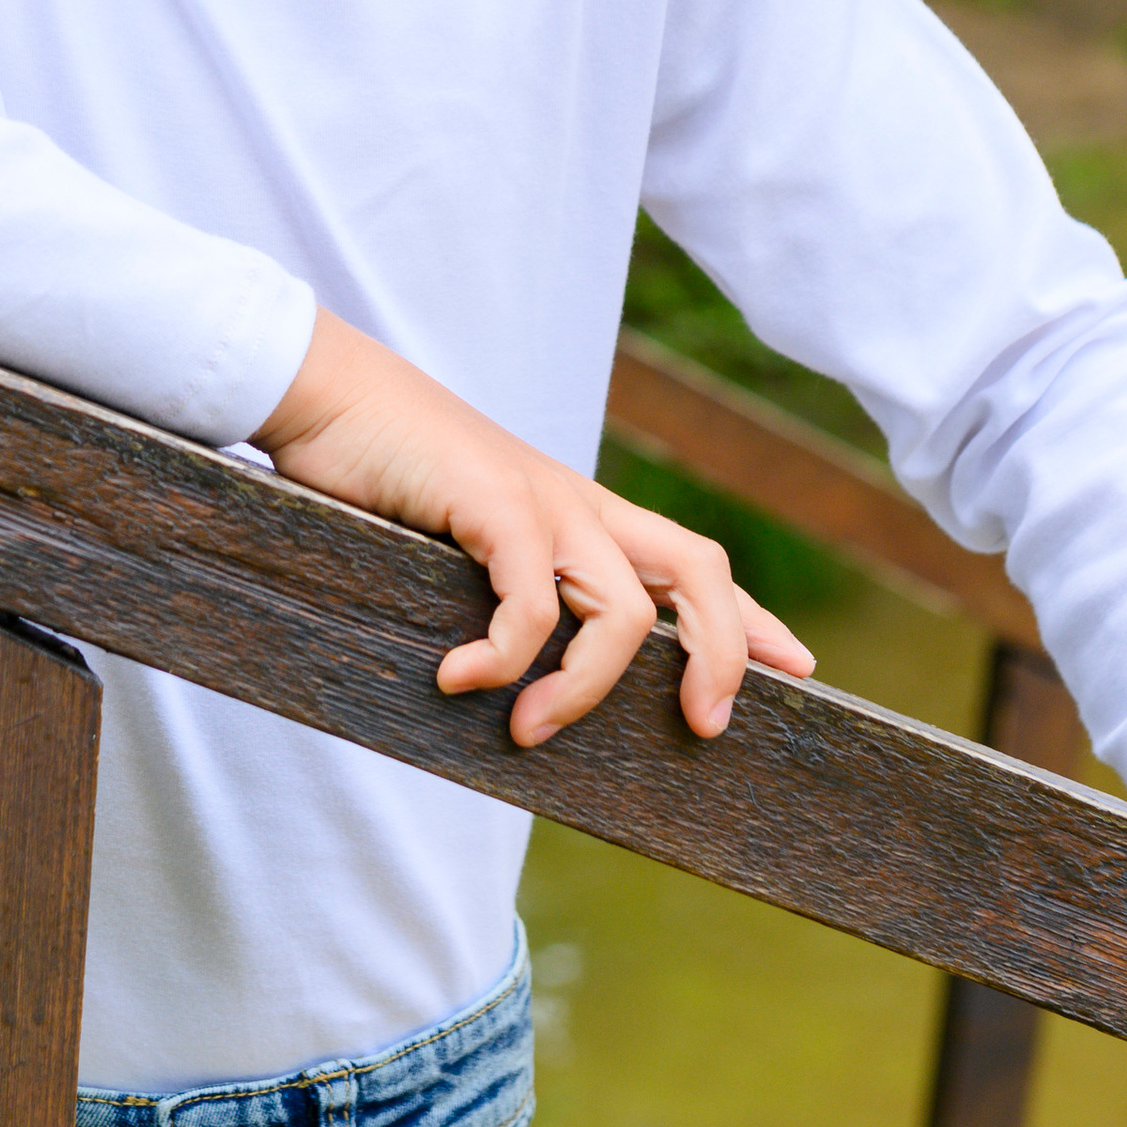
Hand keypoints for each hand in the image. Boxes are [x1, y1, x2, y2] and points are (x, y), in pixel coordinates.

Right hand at [254, 307, 815, 746]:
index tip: (800, 668)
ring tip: (526, 733)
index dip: (749, 621)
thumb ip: (496, 591)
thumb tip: (508, 681)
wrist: (326, 393)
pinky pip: (531, 602)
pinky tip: (458, 679)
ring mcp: (543, 500)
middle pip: (699, 572)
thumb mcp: (460, 542)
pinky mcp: (495, 503)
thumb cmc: (383, 475)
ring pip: (620, 612)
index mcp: (581, 513)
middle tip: (705, 727)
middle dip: (722, 654)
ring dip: (582, 692)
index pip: (693, 565)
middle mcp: (579, 505)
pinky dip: (501, 658)